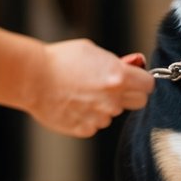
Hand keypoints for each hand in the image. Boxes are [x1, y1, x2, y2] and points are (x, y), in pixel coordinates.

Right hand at [26, 40, 154, 136]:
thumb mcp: (92, 51)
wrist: (31, 78)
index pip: (149, 85)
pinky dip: (89, 116)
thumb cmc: (60, 60)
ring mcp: (99, 116)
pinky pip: (96, 123)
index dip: (143, 80)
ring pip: (114, 113)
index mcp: (119, 77)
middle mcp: (113, 99)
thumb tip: (134, 66)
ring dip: (107, 105)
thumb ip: (116, 62)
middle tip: (115, 86)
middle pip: (139, 102)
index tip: (137, 79)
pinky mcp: (85, 129)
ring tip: (84, 92)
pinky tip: (74, 104)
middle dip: (131, 94)